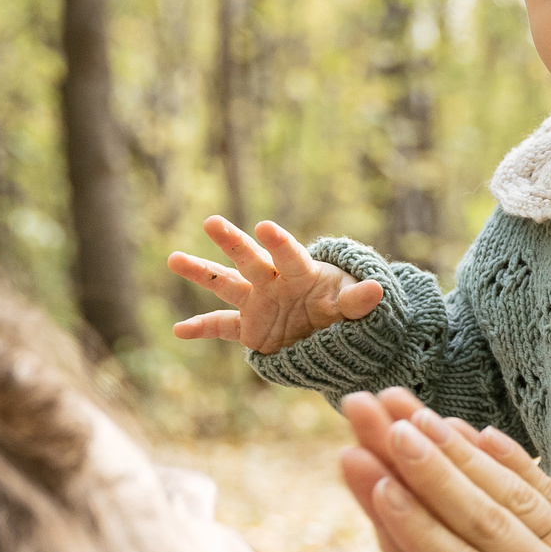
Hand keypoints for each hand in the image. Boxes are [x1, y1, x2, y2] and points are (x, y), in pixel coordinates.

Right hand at [167, 216, 383, 355]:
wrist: (330, 328)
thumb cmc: (340, 305)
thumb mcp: (351, 305)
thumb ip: (357, 301)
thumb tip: (376, 291)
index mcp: (300, 272)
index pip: (289, 255)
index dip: (279, 243)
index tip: (265, 228)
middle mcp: (273, 282)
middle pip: (250, 258)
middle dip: (232, 241)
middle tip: (212, 221)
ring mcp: (257, 302)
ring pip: (225, 284)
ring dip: (201, 272)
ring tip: (174, 258)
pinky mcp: (248, 327)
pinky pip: (221, 326)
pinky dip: (201, 329)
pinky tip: (178, 330)